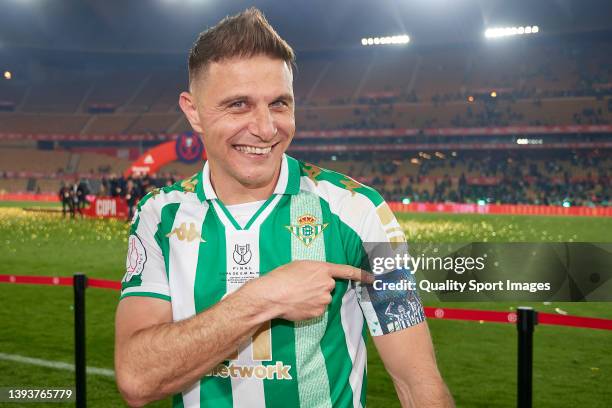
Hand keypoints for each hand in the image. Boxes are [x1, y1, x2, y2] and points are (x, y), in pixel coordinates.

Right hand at [245, 260, 373, 320]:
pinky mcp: (318, 313)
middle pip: (329, 286)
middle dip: (319, 287)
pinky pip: (317, 309)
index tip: (371, 278)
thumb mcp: (299, 266)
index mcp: (323, 269)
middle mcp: (327, 284)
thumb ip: (315, 270)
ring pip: (323, 299)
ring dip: (314, 298)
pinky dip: (309, 307)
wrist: (271, 295)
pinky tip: (297, 304)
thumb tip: (319, 278)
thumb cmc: (281, 277)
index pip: (347, 271)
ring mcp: (323, 300)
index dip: (361, 274)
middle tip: (302, 286)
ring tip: (297, 295)